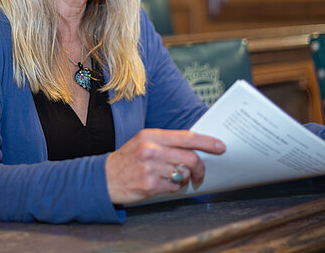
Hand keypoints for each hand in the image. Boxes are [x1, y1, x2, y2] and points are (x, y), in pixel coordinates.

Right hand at [105, 129, 225, 203]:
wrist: (104, 178)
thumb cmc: (127, 159)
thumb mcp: (143, 142)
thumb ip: (166, 143)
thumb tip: (194, 147)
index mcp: (151, 136)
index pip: (186, 137)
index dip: (207, 142)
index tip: (220, 146)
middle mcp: (151, 150)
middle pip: (190, 158)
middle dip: (200, 168)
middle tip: (201, 175)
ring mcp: (150, 168)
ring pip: (184, 174)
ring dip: (185, 179)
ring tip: (176, 179)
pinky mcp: (149, 185)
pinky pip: (174, 187)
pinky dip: (175, 188)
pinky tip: (164, 185)